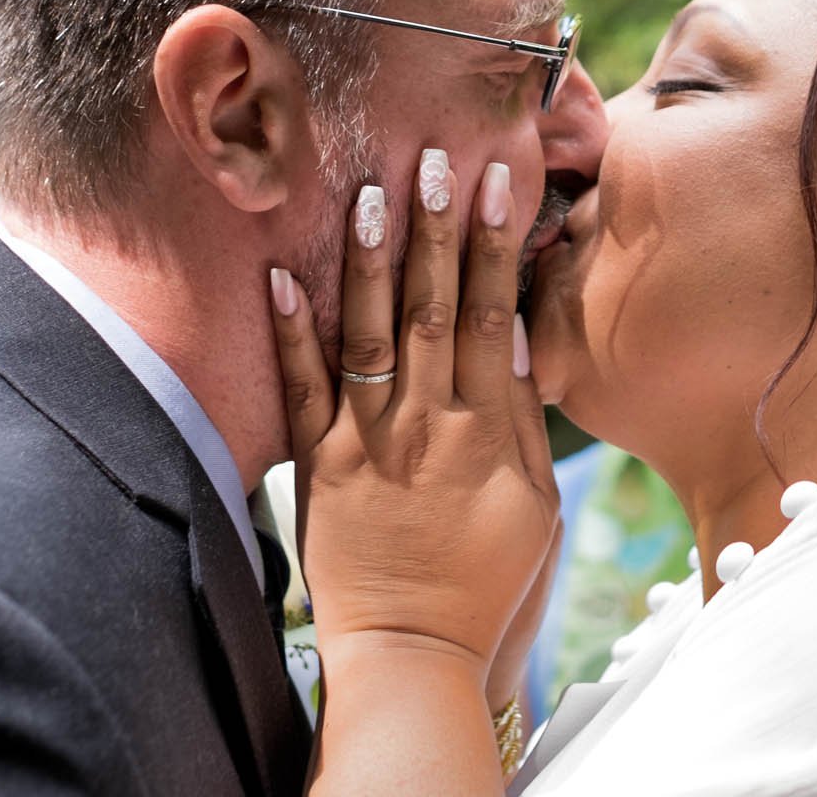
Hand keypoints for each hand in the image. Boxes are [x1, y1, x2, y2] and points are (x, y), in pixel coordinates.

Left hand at [270, 149, 559, 686]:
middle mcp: (426, 427)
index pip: (490, 316)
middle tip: (432, 157)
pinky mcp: (319, 470)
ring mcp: (367, 445)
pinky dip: (290, 332)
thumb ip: (522, 418)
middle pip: (431, 310)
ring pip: (369, 335)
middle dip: (434, 230)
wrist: (417, 659)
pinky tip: (280, 275)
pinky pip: (302, 390)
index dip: (493, 246)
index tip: (496, 182)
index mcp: (486, 432)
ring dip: (369, 261)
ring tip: (368, 192)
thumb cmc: (491, 588)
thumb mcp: (536, 507)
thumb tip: (513, 331)